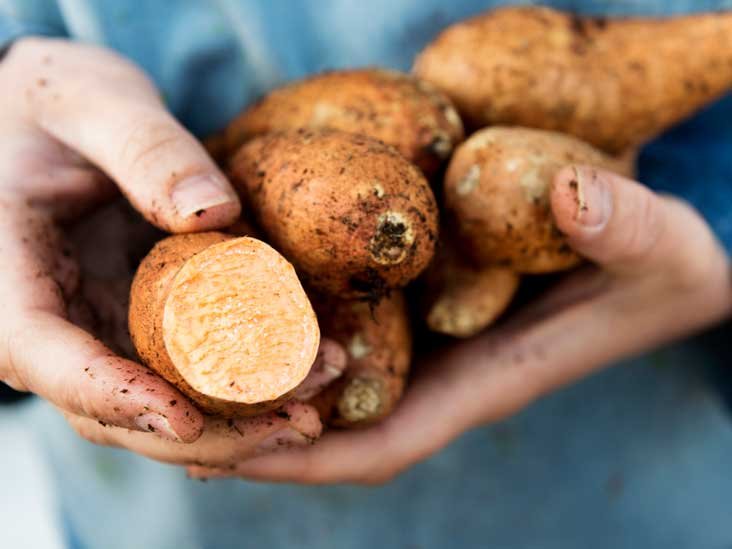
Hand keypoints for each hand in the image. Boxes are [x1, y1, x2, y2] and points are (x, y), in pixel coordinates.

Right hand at [0, 37, 341, 463]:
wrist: (62, 118)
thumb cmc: (59, 102)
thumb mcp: (93, 100)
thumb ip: (145, 148)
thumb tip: (213, 213)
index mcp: (8, 274)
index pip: (44, 357)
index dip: (112, 396)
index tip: (183, 420)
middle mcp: (50, 321)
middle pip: (114, 410)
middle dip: (206, 431)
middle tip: (297, 423)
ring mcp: (99, 328)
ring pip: (159, 402)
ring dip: (238, 419)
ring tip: (316, 403)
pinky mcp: (141, 322)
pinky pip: (189, 369)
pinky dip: (243, 382)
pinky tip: (304, 370)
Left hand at [187, 166, 731, 483]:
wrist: (661, 251)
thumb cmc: (665, 264)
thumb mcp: (661, 244)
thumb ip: (626, 228)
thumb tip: (575, 198)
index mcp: (483, 379)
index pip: (379, 442)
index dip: (303, 456)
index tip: (226, 451)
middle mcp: (442, 371)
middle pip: (330, 423)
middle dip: (253, 427)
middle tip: (163, 404)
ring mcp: (429, 341)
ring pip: (326, 377)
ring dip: (254, 376)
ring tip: (173, 357)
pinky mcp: (423, 303)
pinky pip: (342, 328)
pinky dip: (285, 328)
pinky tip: (236, 300)